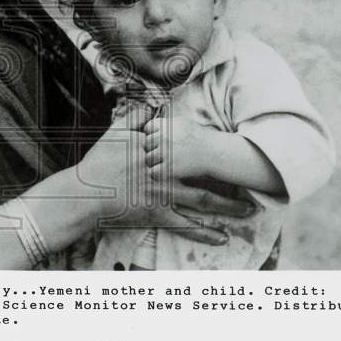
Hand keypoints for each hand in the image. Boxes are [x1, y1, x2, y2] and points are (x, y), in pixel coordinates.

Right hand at [79, 111, 256, 245]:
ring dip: (229, 205)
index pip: (192, 144)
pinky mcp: (157, 215)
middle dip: (232, 177)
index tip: (236, 146)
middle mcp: (166, 170)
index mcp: (159, 148)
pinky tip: (223, 238)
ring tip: (250, 210)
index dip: (214, 146)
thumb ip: (137, 115)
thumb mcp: (116, 132)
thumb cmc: (99, 162)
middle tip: (256, 180)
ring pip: (203, 200)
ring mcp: (163, 194)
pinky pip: (185, 226)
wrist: (85, 193)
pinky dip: (205, 233)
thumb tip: (154, 102)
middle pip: (207, 173)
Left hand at [143, 113, 212, 180]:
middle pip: (146, 144)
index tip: (161, 139)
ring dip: (154, 161)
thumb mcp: (183, 123)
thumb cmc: (199, 138)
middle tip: (163, 152)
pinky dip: (157, 173)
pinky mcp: (170, 168)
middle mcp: (164, 138)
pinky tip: (165, 171)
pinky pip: (153, 172)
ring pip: (148, 158)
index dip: (153, 134)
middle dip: (153, 148)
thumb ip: (166, 125)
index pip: (148, 128)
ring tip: (165, 162)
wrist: (214, 153)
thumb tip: (149, 128)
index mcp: (167, 125)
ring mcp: (166, 153)